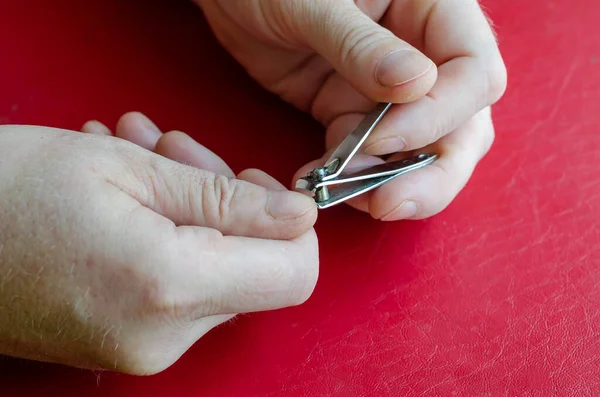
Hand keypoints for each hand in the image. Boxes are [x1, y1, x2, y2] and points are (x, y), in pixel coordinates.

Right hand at [0, 119, 317, 374]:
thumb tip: (300, 215)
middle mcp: (165, 336)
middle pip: (253, 268)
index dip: (291, 226)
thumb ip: (228, 197)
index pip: (294, 274)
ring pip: (216, 274)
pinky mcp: (127, 345)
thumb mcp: (131, 168)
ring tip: (141, 160)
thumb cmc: (11, 189)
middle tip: (178, 151)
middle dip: (230, 201)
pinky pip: (180, 290)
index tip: (257, 183)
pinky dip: (171, 239)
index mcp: (171, 286)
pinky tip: (131, 197)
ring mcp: (144, 349)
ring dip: (194, 211)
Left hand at [196, 0, 506, 219]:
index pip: (472, 73)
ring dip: (393, 184)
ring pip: (421, 150)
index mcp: (432, 9)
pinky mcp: (351, 112)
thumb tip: (419, 86)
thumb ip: (361, 43)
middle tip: (390, 204)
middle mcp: (422, 54)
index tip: (378, 139)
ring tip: (349, 199)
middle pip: (462, 125)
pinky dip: (352, 179)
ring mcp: (387, 90)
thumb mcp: (313, 2)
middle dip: (433, 172)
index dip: (437, 116)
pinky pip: (368, 157)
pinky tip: (321, 183)